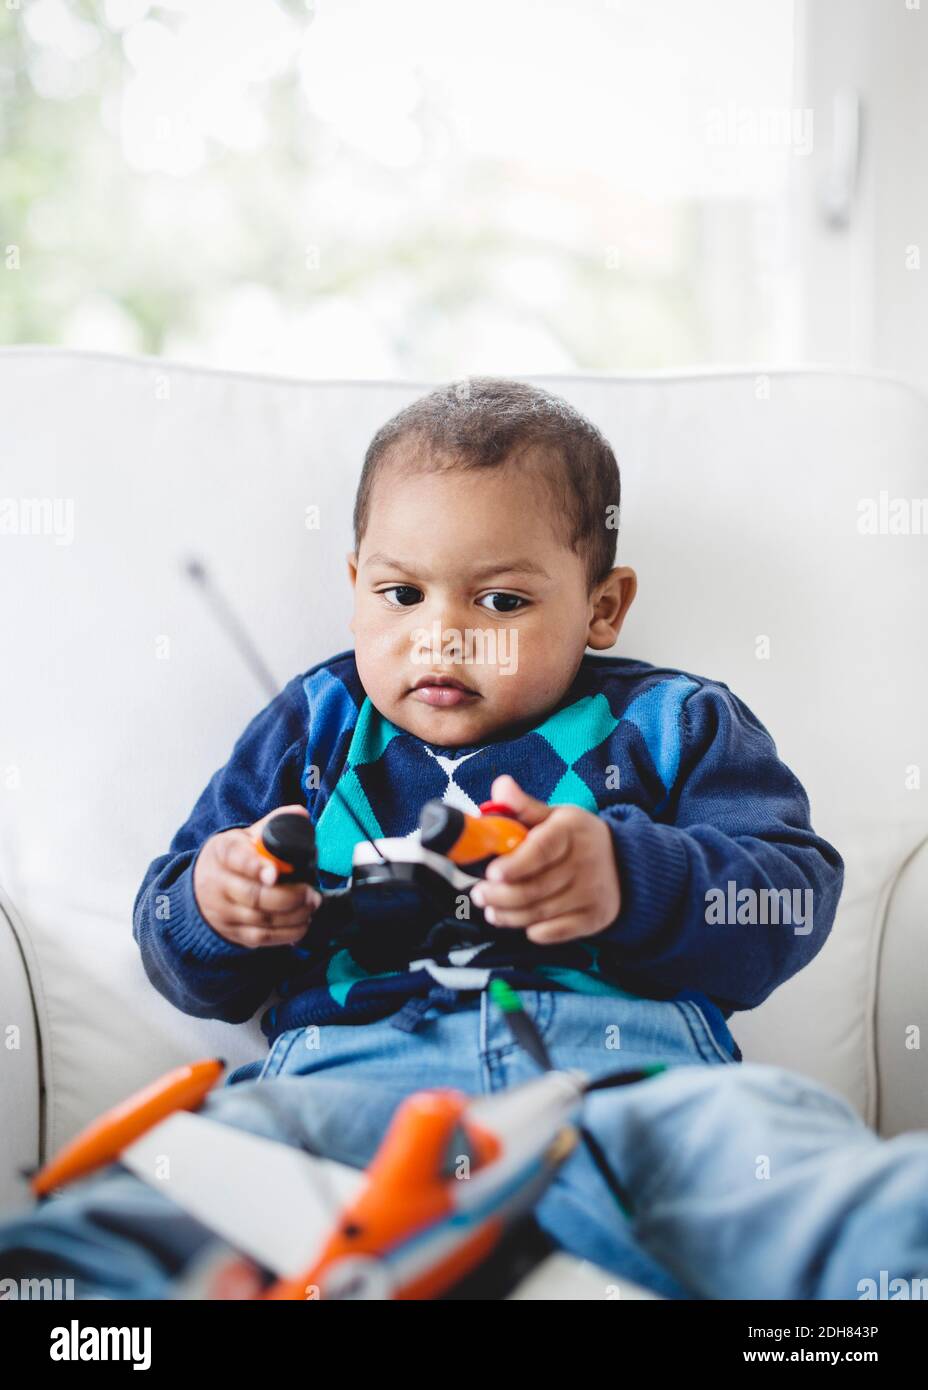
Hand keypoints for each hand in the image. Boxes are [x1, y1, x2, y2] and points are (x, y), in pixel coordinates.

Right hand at [192, 805, 321, 948]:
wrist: (201, 887)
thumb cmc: (232, 858)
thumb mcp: (243, 837)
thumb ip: (271, 826)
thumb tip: (301, 815)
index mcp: (222, 853)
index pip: (236, 858)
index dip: (255, 867)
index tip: (274, 874)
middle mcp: (218, 884)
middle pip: (253, 895)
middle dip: (288, 897)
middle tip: (311, 893)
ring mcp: (223, 912)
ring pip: (261, 919)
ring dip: (293, 915)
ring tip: (312, 904)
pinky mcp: (232, 932)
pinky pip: (262, 937)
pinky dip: (287, 933)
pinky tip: (303, 922)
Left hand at [470, 775, 620, 943]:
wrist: (625, 863)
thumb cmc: (577, 838)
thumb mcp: (556, 816)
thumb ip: (524, 806)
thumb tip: (500, 786)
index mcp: (571, 831)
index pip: (542, 849)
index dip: (516, 864)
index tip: (492, 873)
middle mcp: (585, 862)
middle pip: (536, 887)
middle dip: (500, 895)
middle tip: (479, 894)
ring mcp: (592, 893)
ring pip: (541, 912)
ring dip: (509, 915)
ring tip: (491, 910)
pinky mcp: (594, 918)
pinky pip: (555, 932)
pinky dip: (533, 931)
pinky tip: (519, 922)